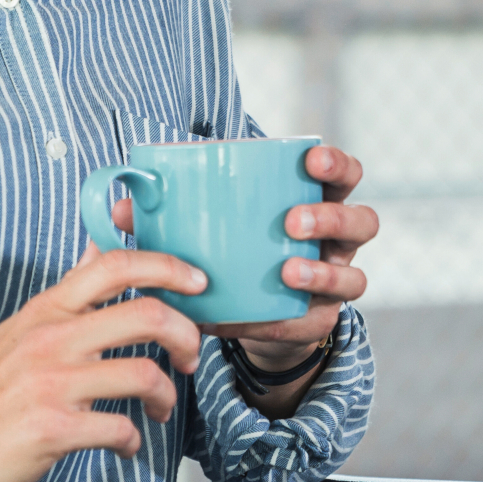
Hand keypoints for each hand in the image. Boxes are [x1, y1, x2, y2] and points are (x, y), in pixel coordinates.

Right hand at [0, 248, 206, 481]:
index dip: (168, 266)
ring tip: (162, 408)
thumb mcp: (22, 328)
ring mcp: (51, 383)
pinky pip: (119, 428)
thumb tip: (99, 246)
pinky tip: (125, 443)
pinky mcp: (51, 428)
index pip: (115, 265)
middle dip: (187, 335)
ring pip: (143, 373)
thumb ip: (68, 293)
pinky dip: (133, 439)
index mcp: (48, 310)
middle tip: (191, 355)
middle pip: (146, 314)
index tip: (199, 282)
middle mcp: (52, 339)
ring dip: (167, 395)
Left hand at [113, 144, 378, 369]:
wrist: (247, 312)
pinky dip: (291, 318)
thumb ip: (173, 217)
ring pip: (357, 276)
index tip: (310, 160)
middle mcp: (336, 242)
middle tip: (292, 221)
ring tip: (289, 272)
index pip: (344, 175)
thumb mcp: (212, 230)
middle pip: (362, 221)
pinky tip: (264, 317)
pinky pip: (320, 321)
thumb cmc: (231, 253)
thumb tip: (121, 207)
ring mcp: (334, 283)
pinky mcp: (319, 321)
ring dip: (323, 272)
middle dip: (331, 218)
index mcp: (315, 202)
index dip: (336, 164)